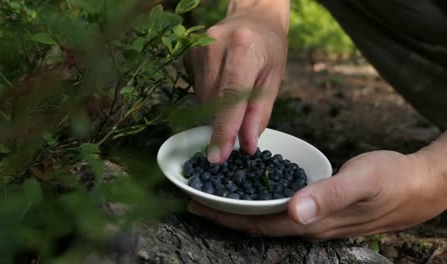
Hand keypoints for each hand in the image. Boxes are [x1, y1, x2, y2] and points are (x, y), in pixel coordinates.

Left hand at [188, 150, 446, 239]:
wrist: (418, 186)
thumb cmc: (390, 182)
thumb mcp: (360, 182)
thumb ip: (327, 196)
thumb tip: (294, 211)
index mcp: (310, 222)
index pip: (257, 224)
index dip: (225, 217)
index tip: (197, 204)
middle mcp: (307, 224)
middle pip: (256, 223)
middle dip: (225, 214)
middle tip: (197, 197)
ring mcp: (314, 218)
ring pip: (268, 217)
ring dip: (241, 207)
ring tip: (218, 193)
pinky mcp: (321, 207)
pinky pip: (282, 206)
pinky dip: (262, 198)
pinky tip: (256, 186)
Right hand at [190, 0, 288, 163]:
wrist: (253, 17)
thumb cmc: (269, 49)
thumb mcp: (274, 79)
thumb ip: (259, 113)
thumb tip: (246, 145)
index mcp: (243, 49)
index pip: (230, 97)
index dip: (223, 130)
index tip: (217, 157)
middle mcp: (215, 46)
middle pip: (213, 103)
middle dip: (224, 122)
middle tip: (238, 124)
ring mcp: (198, 49)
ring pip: (201, 100)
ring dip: (216, 110)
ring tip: (233, 93)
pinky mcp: (188, 55)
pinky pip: (195, 91)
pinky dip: (208, 98)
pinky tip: (221, 83)